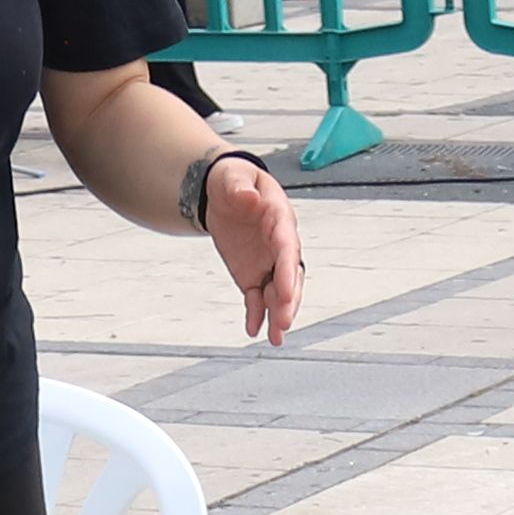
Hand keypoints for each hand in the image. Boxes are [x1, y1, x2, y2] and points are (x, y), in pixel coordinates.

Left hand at [205, 153, 305, 340]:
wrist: (224, 192)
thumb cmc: (233, 180)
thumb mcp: (233, 176)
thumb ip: (240, 186)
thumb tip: (247, 197)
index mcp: (279, 219)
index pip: (287, 248)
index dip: (287, 271)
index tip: (285, 292)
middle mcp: (279, 245)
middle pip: (289, 277)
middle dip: (288, 301)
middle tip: (284, 322)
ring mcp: (268, 262)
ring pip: (277, 293)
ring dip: (277, 315)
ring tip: (276, 338)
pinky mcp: (253, 274)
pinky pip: (257, 298)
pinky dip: (256, 314)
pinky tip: (253, 330)